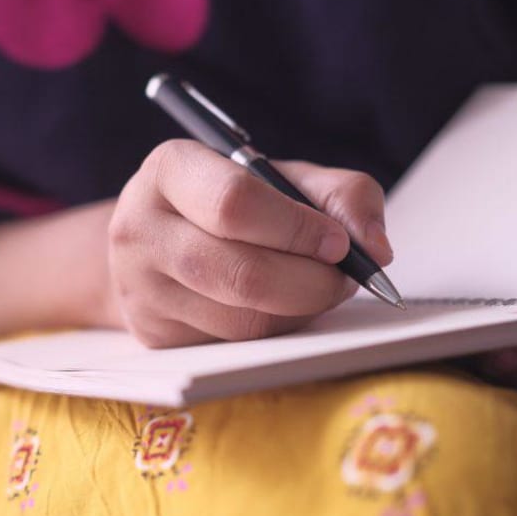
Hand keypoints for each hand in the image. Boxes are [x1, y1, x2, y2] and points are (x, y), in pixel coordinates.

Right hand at [108, 139, 392, 347]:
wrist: (156, 238)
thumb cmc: (227, 200)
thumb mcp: (279, 176)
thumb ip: (339, 195)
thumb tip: (376, 249)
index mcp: (170, 169)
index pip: (235, 205)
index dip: (297, 229)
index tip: (339, 244)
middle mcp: (140, 228)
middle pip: (239, 273)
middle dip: (310, 282)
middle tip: (345, 278)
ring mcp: (140, 287)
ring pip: (240, 320)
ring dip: (299, 311)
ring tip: (318, 289)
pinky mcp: (152, 332)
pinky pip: (231, 345)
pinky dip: (274, 331)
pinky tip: (282, 308)